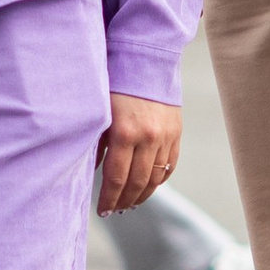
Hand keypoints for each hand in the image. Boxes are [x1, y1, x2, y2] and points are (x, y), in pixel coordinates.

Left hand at [96, 94, 181, 214]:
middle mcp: (148, 137)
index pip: (116, 179)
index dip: (108, 199)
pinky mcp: (176, 132)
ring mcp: (166, 136)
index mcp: (124, 133)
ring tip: (130, 204)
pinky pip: (170, 165)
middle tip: (114, 211)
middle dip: (124, 201)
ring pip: (156, 178)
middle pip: (137, 183)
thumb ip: (96, 143)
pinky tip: (149, 186)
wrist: (145, 58)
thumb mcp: (99, 112)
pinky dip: (159, 179)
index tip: (101, 211)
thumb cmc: (114, 83)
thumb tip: (93, 171)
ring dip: (143, 195)